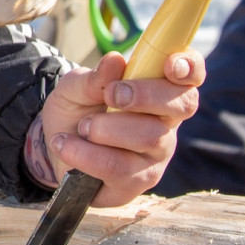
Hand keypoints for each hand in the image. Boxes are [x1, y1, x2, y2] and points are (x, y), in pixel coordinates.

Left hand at [34, 49, 204, 207]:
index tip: (171, 65)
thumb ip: (95, 77)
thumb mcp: (76, 87)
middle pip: (181, 105)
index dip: (189, 67)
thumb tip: (115, 61)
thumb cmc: (77, 110)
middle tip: (111, 94)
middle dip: (145, 95)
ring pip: (149, 138)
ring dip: (106, 128)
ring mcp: (156, 156)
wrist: (54, 146)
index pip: (190, 75)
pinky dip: (86, 154)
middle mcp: (166, 124)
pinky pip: (120, 169)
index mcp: (159, 91)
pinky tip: (66, 146)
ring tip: (81, 127)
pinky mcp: (136, 184)